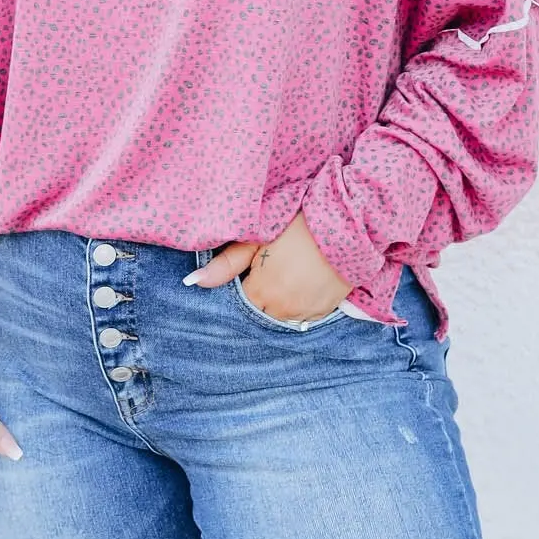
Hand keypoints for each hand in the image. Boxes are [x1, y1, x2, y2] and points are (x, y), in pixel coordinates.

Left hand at [185, 213, 351, 322]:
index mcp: (261, 293)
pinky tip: (306, 279)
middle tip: (274, 265)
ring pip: (282, 314)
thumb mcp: (257, 239)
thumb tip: (191, 282)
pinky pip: (304, 315)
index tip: (255, 265)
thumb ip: (225, 265)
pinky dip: (301, 302)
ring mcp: (305, 313)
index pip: (240, 301)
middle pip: (260, 310)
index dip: (246, 282)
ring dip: (281, 300)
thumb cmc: (298, 225)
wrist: (348, 224)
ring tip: (291, 271)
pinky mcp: (324, 311)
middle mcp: (282, 310)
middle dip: (262, 293)